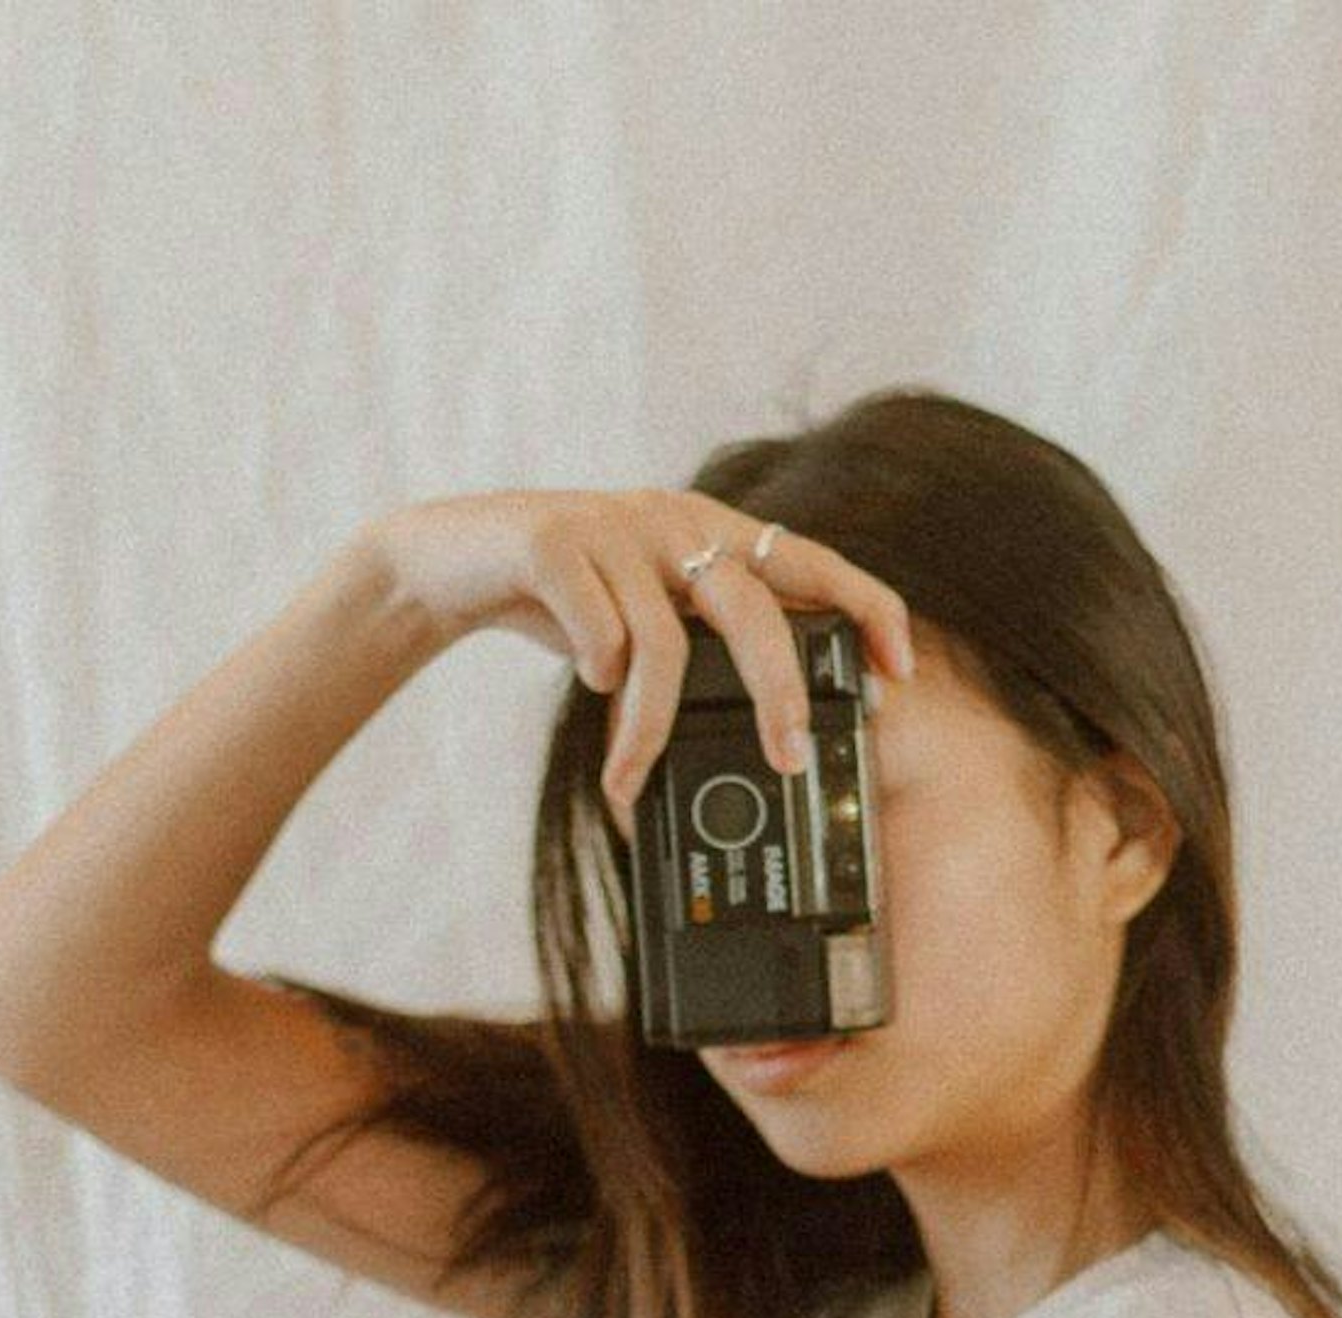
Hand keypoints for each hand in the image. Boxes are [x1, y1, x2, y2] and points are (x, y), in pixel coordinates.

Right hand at [360, 487, 916, 814]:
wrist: (444, 559)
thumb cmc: (558, 597)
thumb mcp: (642, 613)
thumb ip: (701, 642)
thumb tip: (773, 721)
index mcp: (710, 532)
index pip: (813, 561)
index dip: (867, 609)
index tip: (897, 671)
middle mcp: (675, 519)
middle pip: (754, 609)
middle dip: (779, 693)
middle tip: (789, 758)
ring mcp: (614, 527)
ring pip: (665, 643)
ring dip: (649, 727)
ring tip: (629, 775)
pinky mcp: (554, 542)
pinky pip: (599, 632)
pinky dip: (597, 673)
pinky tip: (584, 681)